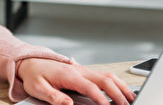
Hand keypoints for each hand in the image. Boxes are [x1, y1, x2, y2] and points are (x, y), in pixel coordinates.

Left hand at [17, 58, 136, 104]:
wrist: (30, 62)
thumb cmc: (34, 76)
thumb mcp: (38, 88)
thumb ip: (53, 97)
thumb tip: (68, 104)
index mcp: (69, 75)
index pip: (91, 88)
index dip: (102, 99)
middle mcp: (79, 70)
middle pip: (105, 80)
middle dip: (118, 94)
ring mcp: (83, 70)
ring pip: (108, 76)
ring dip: (121, 87)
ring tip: (131, 99)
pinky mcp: (84, 72)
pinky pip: (104, 76)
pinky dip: (116, 83)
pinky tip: (122, 91)